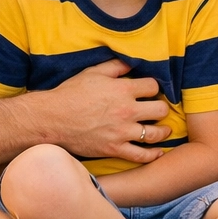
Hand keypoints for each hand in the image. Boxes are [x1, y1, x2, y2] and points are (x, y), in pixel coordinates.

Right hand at [49, 59, 170, 162]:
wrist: (52, 118)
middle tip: (158, 110)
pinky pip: (140, 155)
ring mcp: (122, 132)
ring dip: (163, 131)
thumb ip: (116, 66)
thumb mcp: (93, 72)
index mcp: (123, 90)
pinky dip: (152, 155)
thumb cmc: (71, 93)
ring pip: (155, 134)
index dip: (153, 87)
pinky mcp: (114, 149)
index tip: (149, 91)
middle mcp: (127, 111)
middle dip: (161, 108)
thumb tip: (132, 63)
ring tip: (165, 130)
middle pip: (160, 110)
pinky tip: (158, 152)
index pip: (153, 87)